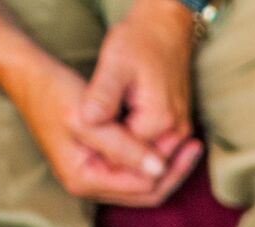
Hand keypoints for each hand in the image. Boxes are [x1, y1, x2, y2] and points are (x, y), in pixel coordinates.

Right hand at [6, 57, 199, 206]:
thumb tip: (158, 170)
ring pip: (143, 183)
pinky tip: (171, 140)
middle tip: (196, 146)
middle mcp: (89, 186)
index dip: (169, 168)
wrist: (30, 77)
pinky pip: (135, 169)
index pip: (142, 187)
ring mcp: (94, 177)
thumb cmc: (54, 93)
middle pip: (146, 192)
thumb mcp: (89, 119)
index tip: (189, 143)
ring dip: (167, 165)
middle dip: (173, 171)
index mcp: (84, 180)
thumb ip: (122, 147)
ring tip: (190, 143)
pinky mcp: (99, 164)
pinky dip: (154, 157)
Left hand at [84, 0, 197, 162]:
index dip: (100, 160)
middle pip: (142, 171)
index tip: (76, 147)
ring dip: (123, 163)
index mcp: (158, 122)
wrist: (165, 28)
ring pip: (148, 166)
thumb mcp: (114, 65)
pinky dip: (131, 153)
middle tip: (82, 154)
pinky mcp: (175, 127)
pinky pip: (153, 152)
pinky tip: (109, 140)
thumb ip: (103, 99)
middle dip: (113, 169)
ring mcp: (179, 132)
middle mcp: (175, 133)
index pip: (126, 160)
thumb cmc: (139, 41)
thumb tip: (88, 124)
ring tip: (92, 148)